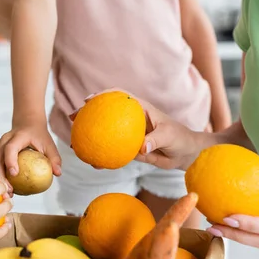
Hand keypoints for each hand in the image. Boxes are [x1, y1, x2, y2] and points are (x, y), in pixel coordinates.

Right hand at [0, 119, 61, 193]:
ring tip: (7, 192)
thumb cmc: (39, 135)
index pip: (10, 148)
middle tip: (9, 190)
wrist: (27, 123)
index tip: (14, 174)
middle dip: (1, 175)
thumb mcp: (49, 144)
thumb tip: (58, 173)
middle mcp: (5, 140)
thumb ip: (54, 158)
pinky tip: (7, 188)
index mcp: (17, 136)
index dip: (10, 160)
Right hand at [74, 88, 208, 170]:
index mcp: (140, 108)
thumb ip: (156, 139)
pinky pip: (113, 151)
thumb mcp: (170, 136)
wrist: (185, 154)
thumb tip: (142, 146)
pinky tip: (93, 163)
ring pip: (106, 133)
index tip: (88, 100)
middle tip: (73, 119)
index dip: (102, 95)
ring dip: (90, 136)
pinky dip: (102, 156)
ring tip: (75, 143)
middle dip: (87, 113)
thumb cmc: (180, 139)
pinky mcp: (130, 148)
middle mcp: (132, 119)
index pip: (119, 96)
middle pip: (106, 113)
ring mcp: (129, 134)